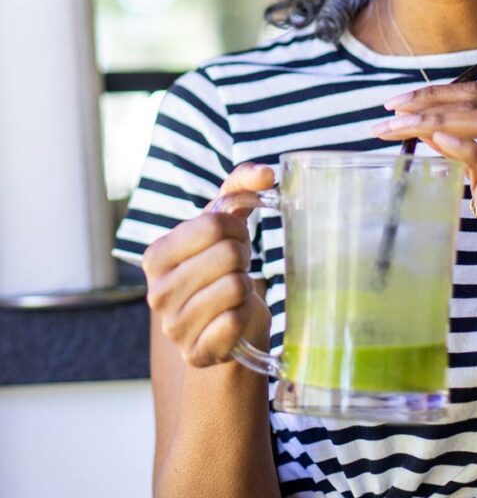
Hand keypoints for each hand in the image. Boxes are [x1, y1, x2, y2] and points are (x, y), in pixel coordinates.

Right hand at [141, 163, 274, 366]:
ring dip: (245, 286)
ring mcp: (174, 327)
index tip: (234, 239)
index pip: (212, 224)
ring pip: (235, 287)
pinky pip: (237, 321)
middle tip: (236, 267)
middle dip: (242, 256)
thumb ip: (241, 185)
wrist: (225, 325)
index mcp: (156, 255)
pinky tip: (233, 318)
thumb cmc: (222, 266)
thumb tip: (268, 174)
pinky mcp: (196, 353)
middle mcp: (157, 292)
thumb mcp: (225, 221)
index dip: (236, 228)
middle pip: (227, 254)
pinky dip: (245, 315)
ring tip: (234, 291)